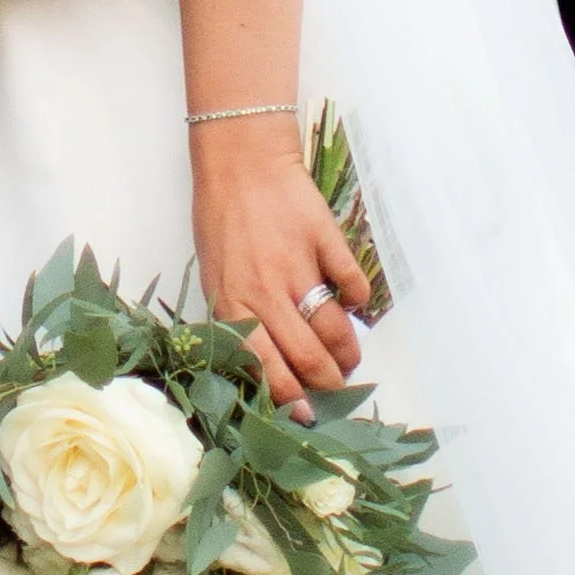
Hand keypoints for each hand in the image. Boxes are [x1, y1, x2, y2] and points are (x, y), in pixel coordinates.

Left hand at [190, 117, 372, 420]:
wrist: (241, 160)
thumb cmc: (221, 220)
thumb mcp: (215, 275)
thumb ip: (239, 317)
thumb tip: (271, 362)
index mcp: (233, 303)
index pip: (267, 367)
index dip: (291, 398)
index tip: (307, 414)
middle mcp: (265, 290)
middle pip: (307, 355)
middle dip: (328, 382)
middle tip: (337, 387)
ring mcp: (297, 263)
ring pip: (333, 326)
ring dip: (347, 350)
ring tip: (350, 356)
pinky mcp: (323, 237)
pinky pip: (351, 280)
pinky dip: (358, 299)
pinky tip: (356, 305)